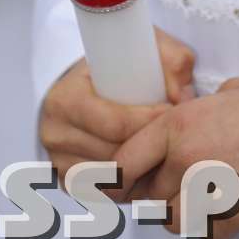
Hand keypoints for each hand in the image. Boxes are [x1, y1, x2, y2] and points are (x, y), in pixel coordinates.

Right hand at [38, 28, 196, 183]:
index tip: (173, 112)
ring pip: (110, 177)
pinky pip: (102, 191)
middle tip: (175, 136)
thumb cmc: (113, 65)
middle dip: (149, 147)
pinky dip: (125, 186)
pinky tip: (145, 171)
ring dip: (139, 170)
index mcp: (66, 99)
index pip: (116, 124)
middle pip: (115, 153)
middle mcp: (55, 133)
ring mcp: (58, 160)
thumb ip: (170, 60)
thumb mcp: (141, 47)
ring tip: (165, 153)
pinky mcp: (66, 179)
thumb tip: (182, 96)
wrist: (79, 82)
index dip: (149, 122)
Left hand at [114, 75, 238, 238]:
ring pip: (172, 222)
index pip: (122, 165)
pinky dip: (211, 234)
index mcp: (177, 125)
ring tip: (199, 200)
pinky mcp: (236, 216)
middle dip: (157, 194)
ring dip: (181, 215)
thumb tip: (186, 126)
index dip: (113, 182)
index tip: (113, 189)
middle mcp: (186, 160)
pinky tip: (221, 218)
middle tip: (175, 185)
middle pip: (148, 197)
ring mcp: (210, 191)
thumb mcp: (221, 94)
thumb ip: (194, 114)